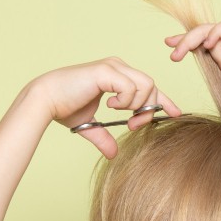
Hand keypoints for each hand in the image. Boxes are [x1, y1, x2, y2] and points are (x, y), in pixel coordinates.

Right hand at [32, 58, 181, 157]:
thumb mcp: (90, 126)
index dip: (163, 99)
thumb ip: (104, 137)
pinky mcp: (106, 71)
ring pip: (146, 84)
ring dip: (138, 105)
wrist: (45, 101)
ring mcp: (112, 66)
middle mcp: (117, 66)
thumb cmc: (64, 108)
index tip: (175, 113)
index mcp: (116, 74)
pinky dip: (126, 100)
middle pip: (152, 85)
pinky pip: (131, 87)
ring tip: (122, 115)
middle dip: (149, 108)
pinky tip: (111, 106)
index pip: (148, 85)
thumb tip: (113, 154)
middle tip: (135, 125)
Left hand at [165, 20, 220, 108]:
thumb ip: (209, 64)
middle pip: (202, 32)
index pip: (200, 39)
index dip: (183, 40)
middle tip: (174, 56)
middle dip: (185, 42)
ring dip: (210, 51)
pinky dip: (215, 34)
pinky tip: (210, 46)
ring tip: (216, 69)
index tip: (169, 44)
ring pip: (212, 33)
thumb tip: (193, 55)